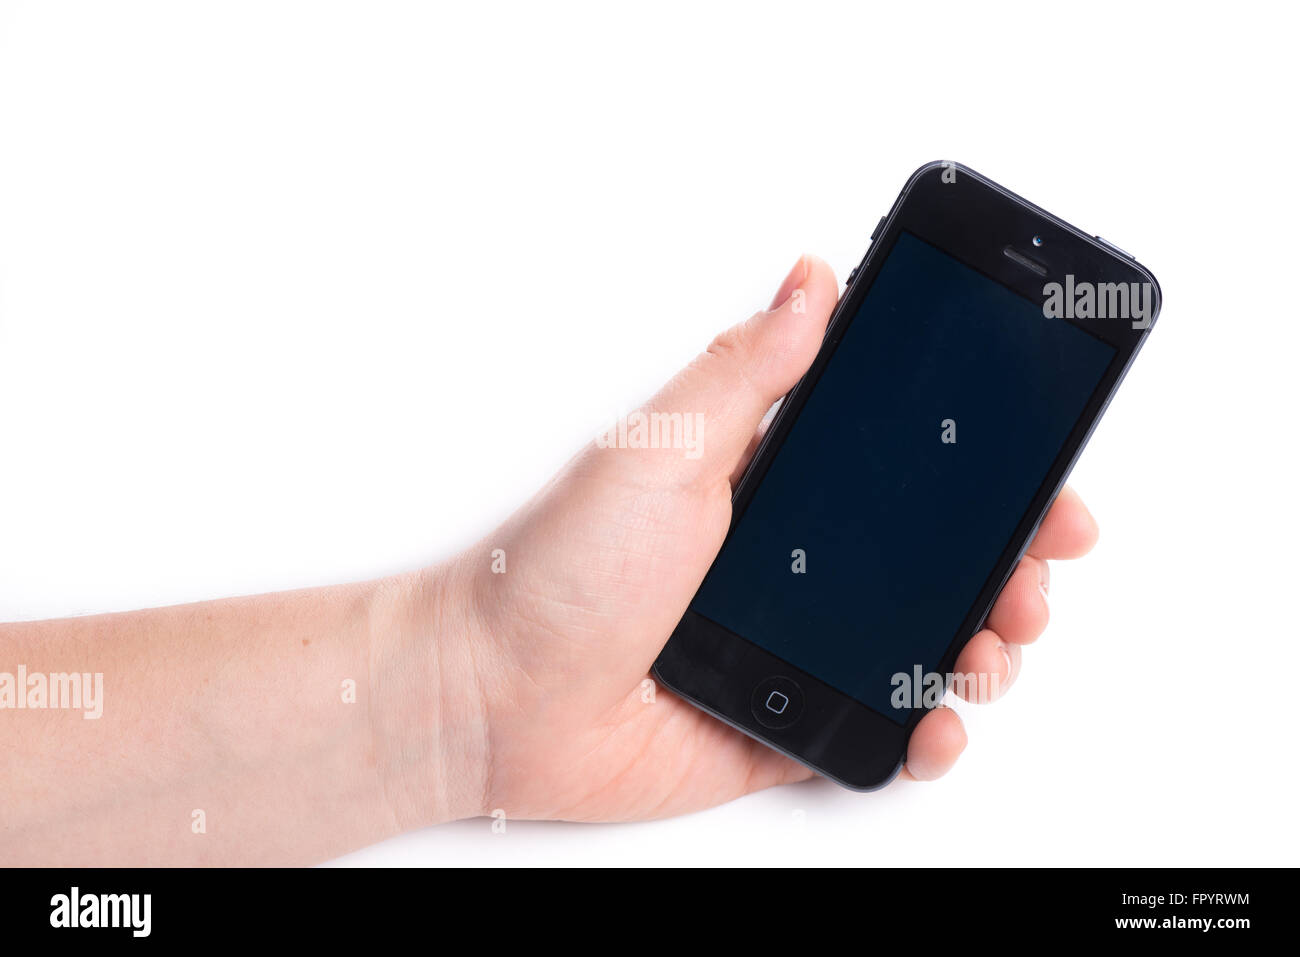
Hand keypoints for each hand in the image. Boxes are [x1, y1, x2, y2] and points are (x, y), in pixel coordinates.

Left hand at [406, 255, 1099, 824]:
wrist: (494, 699)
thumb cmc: (558, 570)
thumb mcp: (658, 450)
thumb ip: (744, 373)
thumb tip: (810, 280)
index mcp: (773, 487)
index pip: (904, 466)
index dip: (983, 468)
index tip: (1040, 467)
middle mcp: (794, 565)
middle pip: (935, 556)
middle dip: (1008, 559)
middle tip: (1036, 564)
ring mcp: (795, 645)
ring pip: (923, 641)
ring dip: (985, 641)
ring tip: (997, 640)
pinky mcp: (785, 721)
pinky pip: (880, 728)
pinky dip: (927, 730)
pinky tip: (939, 718)